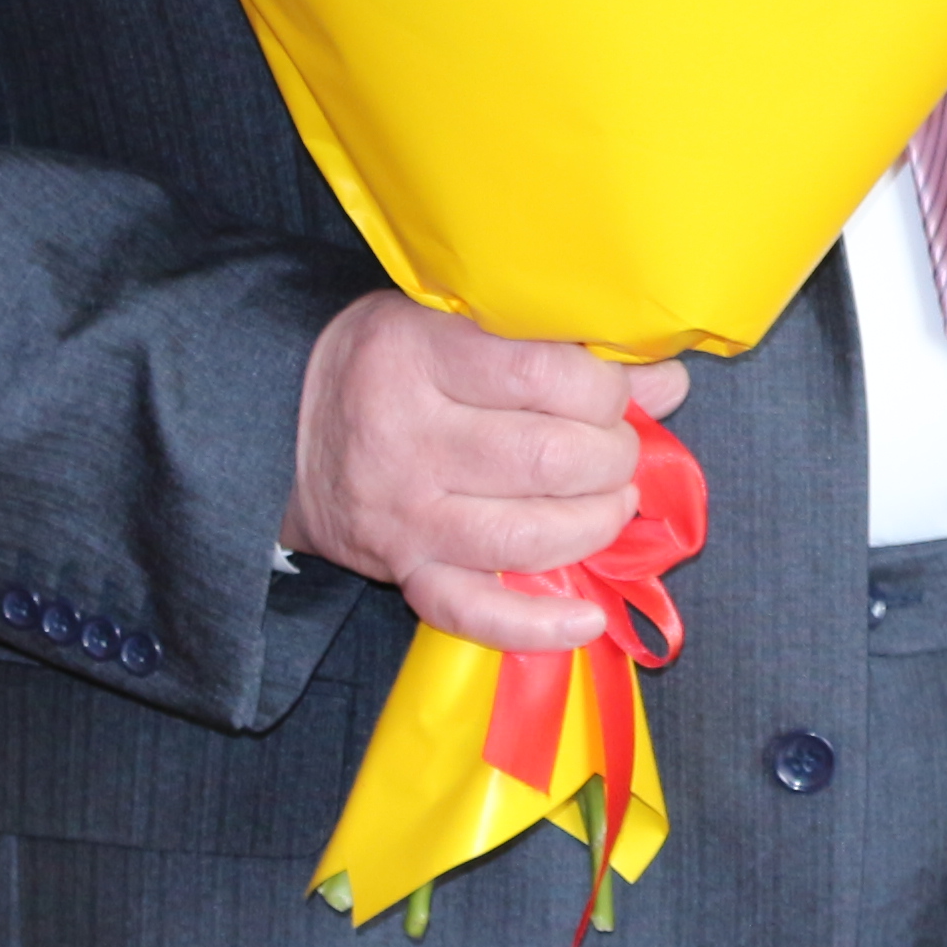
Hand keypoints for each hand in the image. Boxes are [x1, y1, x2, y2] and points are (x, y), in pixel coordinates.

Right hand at [287, 291, 683, 653]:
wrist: (281, 426)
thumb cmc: (393, 362)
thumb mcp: (454, 320)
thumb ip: (553, 344)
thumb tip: (665, 383)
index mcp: (416, 355)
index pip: (542, 374)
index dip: (607, 389)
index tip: (625, 392)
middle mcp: (405, 438)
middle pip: (547, 459)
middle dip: (612, 457)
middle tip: (618, 449)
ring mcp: (404, 514)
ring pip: (527, 536)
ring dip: (596, 523)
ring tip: (613, 503)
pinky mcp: (402, 571)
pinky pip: (473, 611)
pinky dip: (536, 626)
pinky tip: (586, 619)